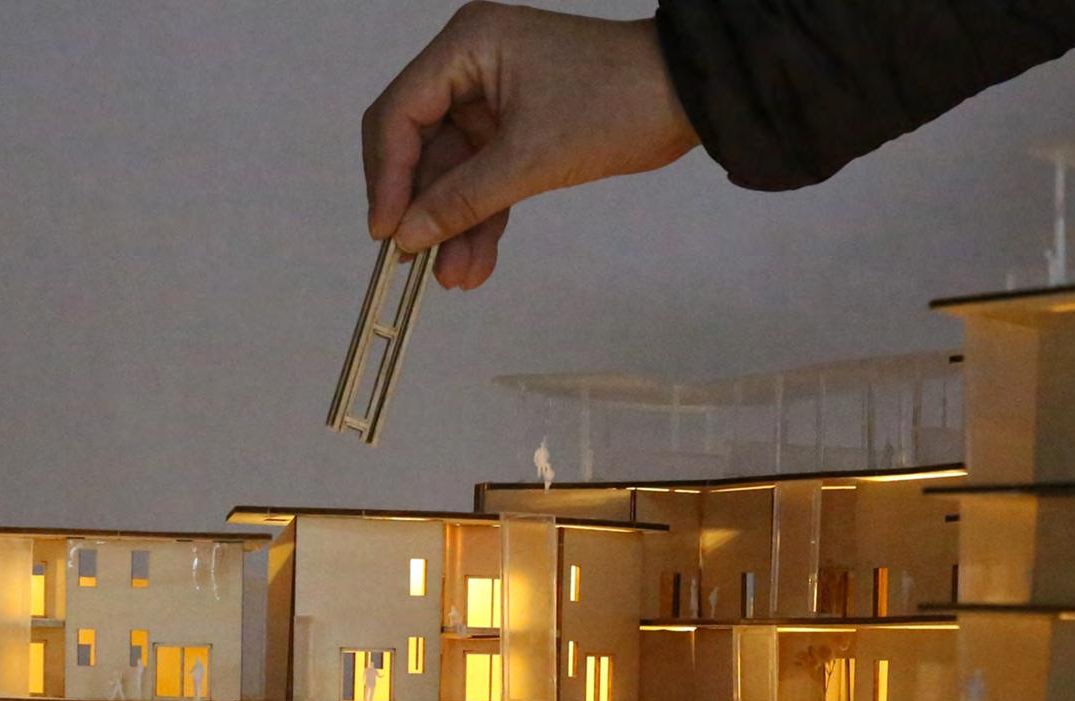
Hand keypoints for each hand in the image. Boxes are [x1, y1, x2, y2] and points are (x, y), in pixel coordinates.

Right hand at [362, 3, 696, 289]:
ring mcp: (493, 98)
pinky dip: (482, 218)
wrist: (688, 97)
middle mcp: (470, 66)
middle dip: (424, 210)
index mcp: (465, 48)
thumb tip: (407, 238)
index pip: (398, 114)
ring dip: (453, 225)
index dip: (386, 178)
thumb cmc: (616, 102)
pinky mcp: (517, 127)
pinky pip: (485, 177)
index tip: (388, 233)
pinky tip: (476, 264)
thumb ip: (461, 199)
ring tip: (454, 279)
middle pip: (420, 147)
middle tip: (415, 265)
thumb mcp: (531, 158)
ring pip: (454, 171)